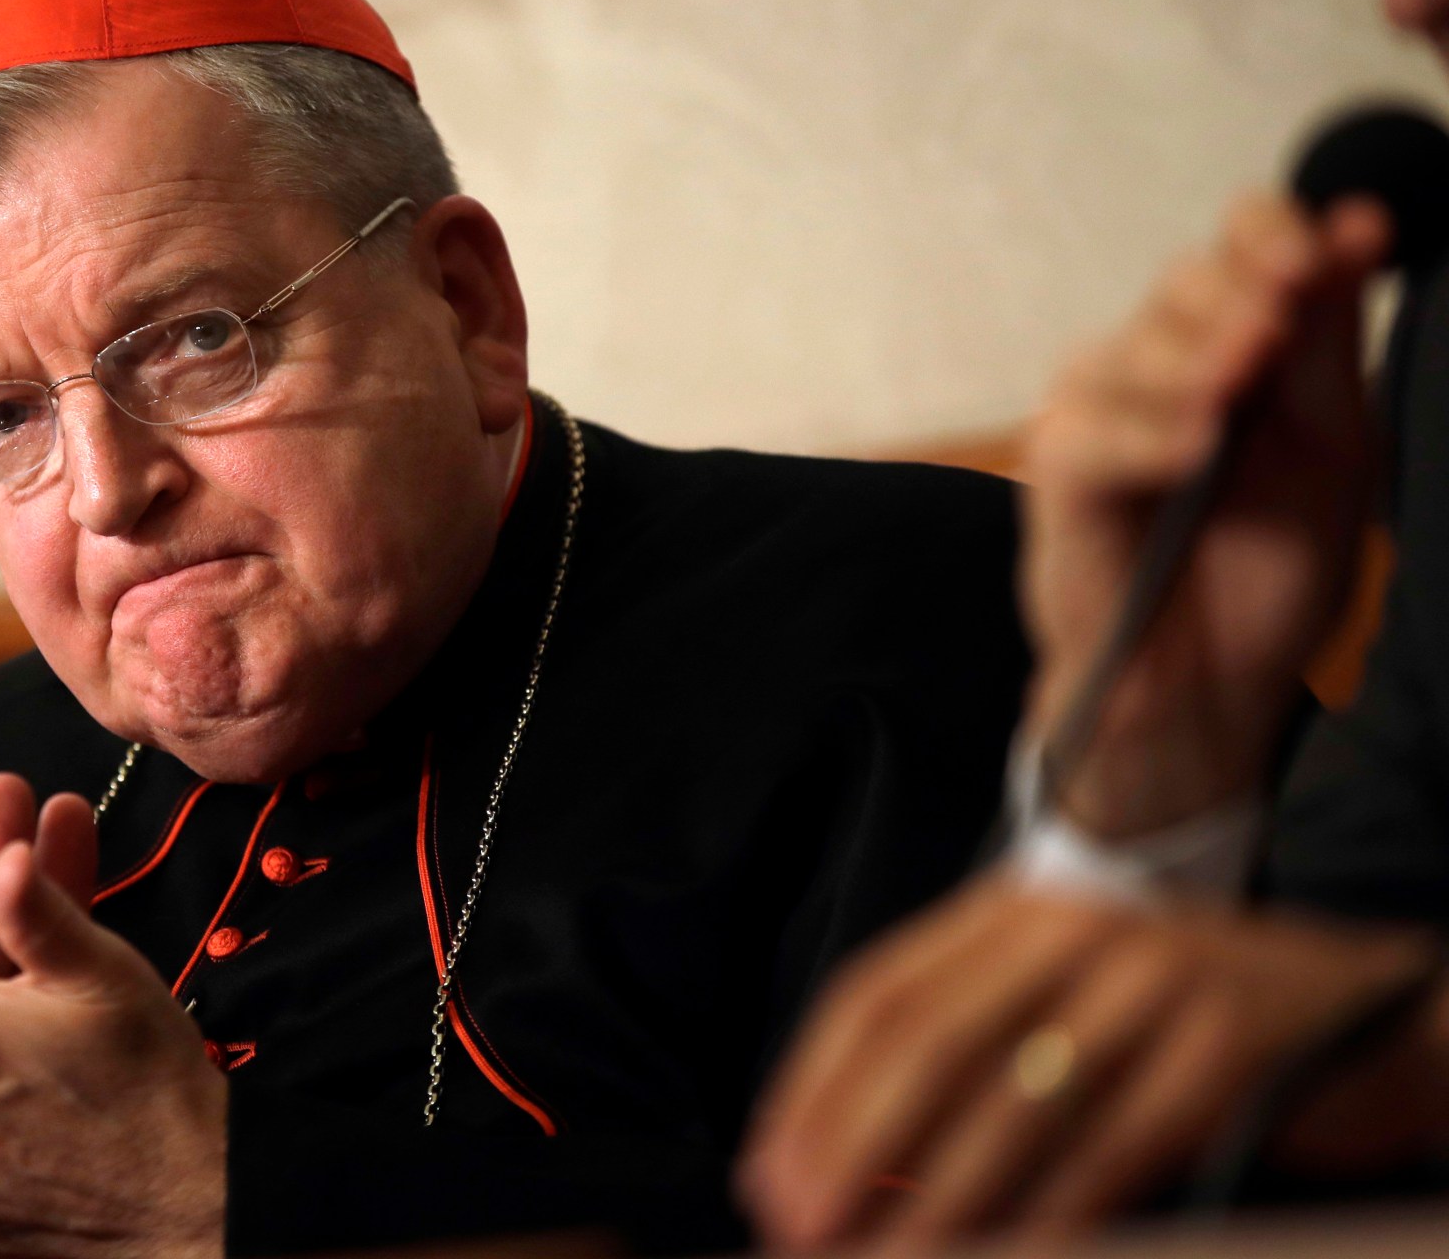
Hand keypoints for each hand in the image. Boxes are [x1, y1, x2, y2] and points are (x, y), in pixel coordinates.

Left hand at [740, 881, 1441, 1253]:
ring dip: (939, 1196)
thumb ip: (964, 1066)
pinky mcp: (1224, 1040)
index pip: (878, 994)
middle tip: (803, 1228)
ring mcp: (1153, 974)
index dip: (811, 1091)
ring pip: (1015, 1097)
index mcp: (1012, 913)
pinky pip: (1114, 1142)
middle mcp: (1072, 925)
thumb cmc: (1183, 1034)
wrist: (1372, 1017)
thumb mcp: (1062, 1017)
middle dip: (851, 1145)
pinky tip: (1010, 1258)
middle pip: (929, 1040)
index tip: (765, 1179)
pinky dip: (1053, 1210)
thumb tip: (838, 1168)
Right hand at [1023, 191, 1386, 835]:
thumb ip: (1328, 344)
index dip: (1273, 232)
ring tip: (1235, 412)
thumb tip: (1359, 223)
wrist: (1211, 691)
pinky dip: (1147, 438)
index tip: (1330, 250)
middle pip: (1182, 284)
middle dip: (1240, 298)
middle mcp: (1154, 369)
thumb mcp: (1331, 448)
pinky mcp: (1056, 482)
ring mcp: (1095, 420)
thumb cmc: (1267, 573)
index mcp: (1230, 350)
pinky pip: (1088, 435)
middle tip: (1277, 334)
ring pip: (1131, 349)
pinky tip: (1195, 453)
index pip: (1236, 246)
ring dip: (1196, 366)